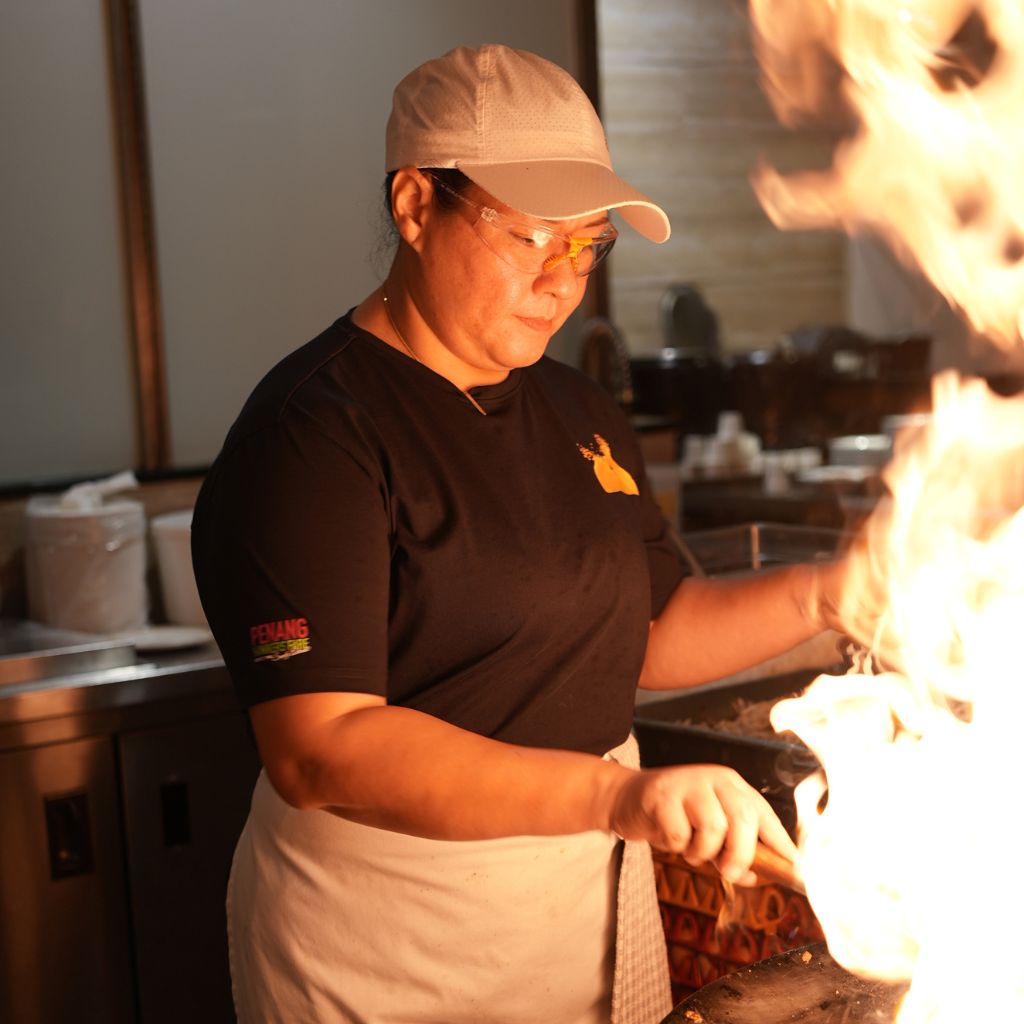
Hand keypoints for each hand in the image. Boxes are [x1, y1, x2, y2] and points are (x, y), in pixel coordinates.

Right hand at [608, 763, 796, 884]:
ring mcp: (687, 784)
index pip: (765, 815)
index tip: (797, 872)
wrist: (626, 797)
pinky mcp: (661, 795)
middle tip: (728, 873)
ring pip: (714, 829)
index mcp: (731, 785)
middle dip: (740, 855)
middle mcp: (714, 779)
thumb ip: (734, 849)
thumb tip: (759, 876)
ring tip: (688, 849)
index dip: (783, 846)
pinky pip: (680, 836)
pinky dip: (675, 847)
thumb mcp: (707, 829)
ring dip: (701, 853)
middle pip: (744, 819)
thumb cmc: (673, 816)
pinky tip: (666, 836)